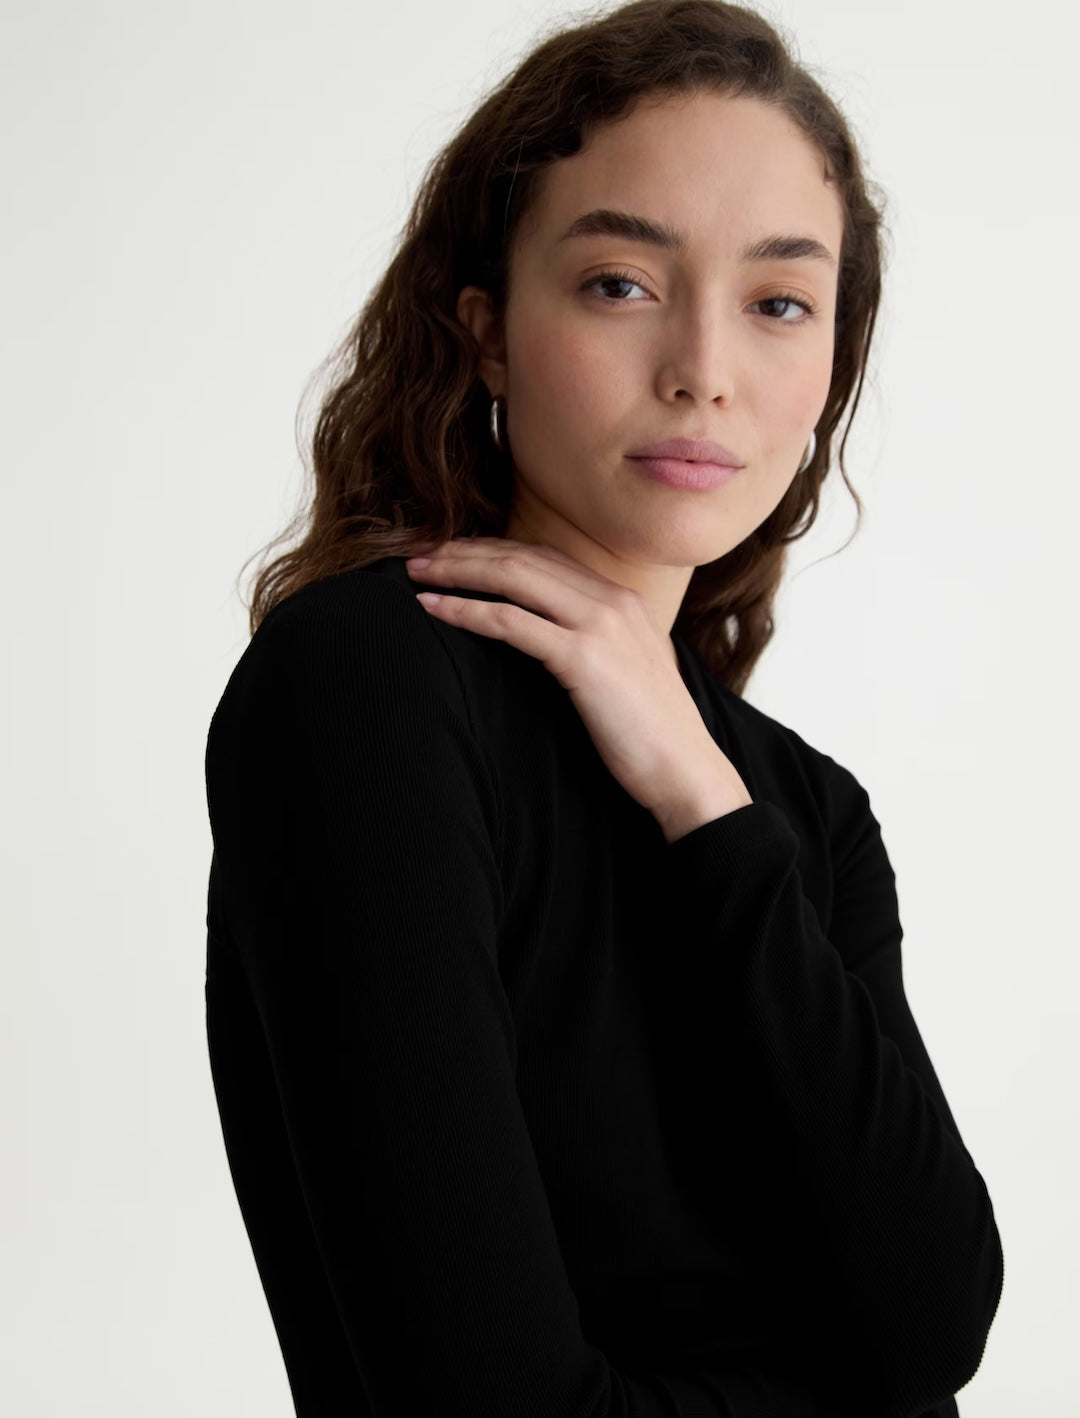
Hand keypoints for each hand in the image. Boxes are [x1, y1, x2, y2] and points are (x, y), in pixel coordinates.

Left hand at [405, 537, 752, 826]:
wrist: (686, 771)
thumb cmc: (650, 734)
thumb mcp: (624, 671)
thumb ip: (591, 643)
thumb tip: (546, 639)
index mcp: (622, 599)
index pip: (545, 556)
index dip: (493, 549)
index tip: (452, 554)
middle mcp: (612, 600)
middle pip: (523, 557)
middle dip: (465, 551)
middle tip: (419, 555)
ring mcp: (601, 624)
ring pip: (514, 578)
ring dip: (458, 571)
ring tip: (417, 575)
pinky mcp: (585, 657)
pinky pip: (511, 621)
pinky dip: (468, 611)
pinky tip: (435, 610)